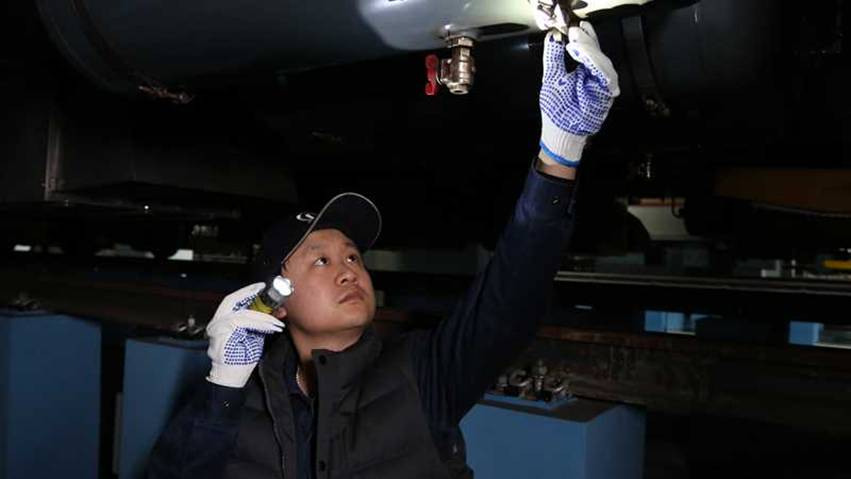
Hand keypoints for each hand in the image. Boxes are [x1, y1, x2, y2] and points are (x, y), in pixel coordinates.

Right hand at [206, 282, 284, 387]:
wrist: (231, 376)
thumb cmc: (241, 357)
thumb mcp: (252, 335)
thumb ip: (258, 322)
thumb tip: (275, 310)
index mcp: (223, 320)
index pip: (234, 300)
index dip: (248, 291)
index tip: (262, 287)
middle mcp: (217, 321)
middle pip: (233, 300)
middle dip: (251, 293)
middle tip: (266, 291)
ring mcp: (218, 326)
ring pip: (244, 312)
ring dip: (264, 314)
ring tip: (278, 316)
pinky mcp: (223, 332)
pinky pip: (245, 322)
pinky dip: (261, 323)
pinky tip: (273, 326)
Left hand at [539, 21, 619, 166]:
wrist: (560, 133)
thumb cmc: (556, 110)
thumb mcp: (552, 78)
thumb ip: (553, 57)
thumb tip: (553, 36)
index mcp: (585, 71)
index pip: (588, 50)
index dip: (584, 38)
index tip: (574, 28)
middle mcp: (596, 77)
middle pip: (598, 53)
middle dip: (586, 41)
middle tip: (574, 32)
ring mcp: (603, 86)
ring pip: (603, 62)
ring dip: (589, 50)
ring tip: (575, 43)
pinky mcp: (607, 94)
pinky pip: (605, 75)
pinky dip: (594, 63)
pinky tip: (583, 56)